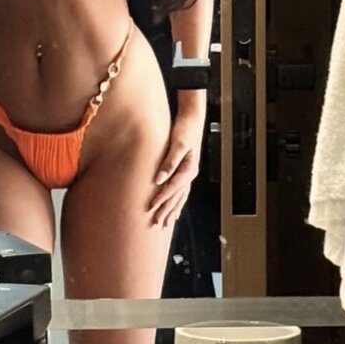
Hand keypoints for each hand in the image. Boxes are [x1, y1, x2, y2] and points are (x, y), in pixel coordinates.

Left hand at [148, 109, 205, 227]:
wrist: (193, 119)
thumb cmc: (185, 129)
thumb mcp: (177, 144)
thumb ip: (169, 162)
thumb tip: (159, 180)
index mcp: (189, 168)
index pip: (173, 188)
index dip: (162, 199)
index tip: (151, 207)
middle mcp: (190, 173)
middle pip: (178, 196)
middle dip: (167, 210)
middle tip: (157, 223)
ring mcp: (189, 173)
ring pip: (180, 196)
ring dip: (172, 209)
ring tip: (166, 222)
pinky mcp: (185, 170)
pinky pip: (181, 191)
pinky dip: (176, 201)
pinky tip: (174, 209)